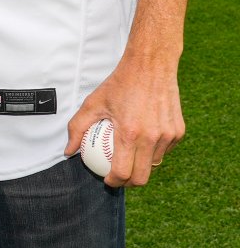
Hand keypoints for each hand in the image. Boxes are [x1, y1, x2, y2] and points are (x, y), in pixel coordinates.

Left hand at [64, 58, 183, 188]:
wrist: (150, 65)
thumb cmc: (120, 83)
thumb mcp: (93, 102)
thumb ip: (78, 128)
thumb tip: (69, 151)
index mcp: (130, 133)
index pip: (122, 173)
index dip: (113, 182)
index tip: (107, 178)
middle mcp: (151, 137)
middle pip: (141, 177)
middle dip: (128, 182)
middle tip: (119, 175)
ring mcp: (168, 136)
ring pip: (154, 164)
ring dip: (142, 165)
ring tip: (129, 158)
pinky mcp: (178, 132)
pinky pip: (164, 151)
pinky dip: (153, 151)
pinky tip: (143, 141)